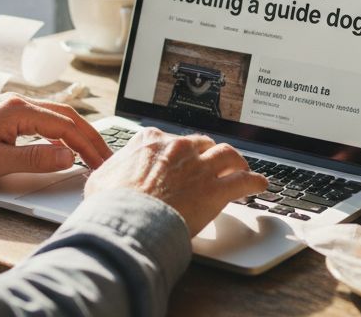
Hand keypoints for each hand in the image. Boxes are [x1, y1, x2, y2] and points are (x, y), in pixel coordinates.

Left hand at [0, 93, 112, 180]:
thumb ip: (34, 159)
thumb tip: (67, 156)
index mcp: (18, 110)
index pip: (66, 126)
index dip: (88, 145)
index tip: (103, 162)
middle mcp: (17, 102)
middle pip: (66, 116)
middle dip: (89, 137)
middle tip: (106, 157)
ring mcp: (11, 107)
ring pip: (55, 116)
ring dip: (76, 134)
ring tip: (91, 153)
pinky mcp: (4, 115)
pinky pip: (41, 121)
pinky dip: (58, 133)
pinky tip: (62, 148)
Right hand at [84, 128, 267, 235]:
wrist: (128, 220)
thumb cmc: (111, 204)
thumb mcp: (101, 179)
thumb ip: (111, 170)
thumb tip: (107, 173)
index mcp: (151, 141)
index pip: (169, 139)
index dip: (176, 151)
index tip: (179, 158)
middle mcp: (178, 147)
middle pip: (201, 143)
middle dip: (207, 153)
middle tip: (211, 163)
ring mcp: (199, 167)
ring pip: (227, 154)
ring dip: (236, 160)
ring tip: (241, 167)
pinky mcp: (215, 189)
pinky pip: (243, 180)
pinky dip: (254, 182)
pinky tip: (260, 185)